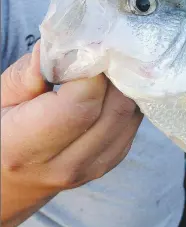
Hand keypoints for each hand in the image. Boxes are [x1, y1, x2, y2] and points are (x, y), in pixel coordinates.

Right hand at [1, 41, 142, 226]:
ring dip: (126, 86)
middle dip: (115, 73)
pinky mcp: (110, 162)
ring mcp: (94, 167)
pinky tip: (113, 88)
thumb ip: (28, 73)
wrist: (9, 183)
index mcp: (26, 149)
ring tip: (109, 67)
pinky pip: (133, 124)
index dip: (93, 71)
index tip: (91, 47)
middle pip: (115, 108)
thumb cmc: (0, 135)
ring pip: (130, 115)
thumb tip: (62, 43)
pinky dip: (128, 100)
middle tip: (105, 51)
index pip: (82, 104)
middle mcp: (67, 165)